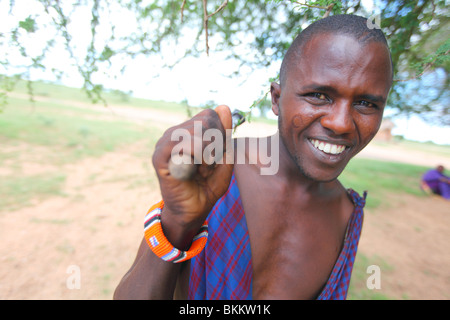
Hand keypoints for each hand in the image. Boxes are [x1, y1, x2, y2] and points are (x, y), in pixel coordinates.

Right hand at [151, 105, 233, 246]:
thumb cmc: (207, 187)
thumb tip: (224, 106)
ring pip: (197, 130)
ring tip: (201, 169)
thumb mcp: (224, 158)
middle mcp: (174, 133)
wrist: (192, 212)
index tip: (216, 157)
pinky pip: (184, 142)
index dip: (221, 134)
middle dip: (216, 145)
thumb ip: (225, 134)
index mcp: (187, 131)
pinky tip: (193, 169)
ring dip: (208, 153)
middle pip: (206, 121)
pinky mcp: (159, 156)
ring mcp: (165, 143)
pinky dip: (197, 155)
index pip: (210, 115)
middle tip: (207, 166)